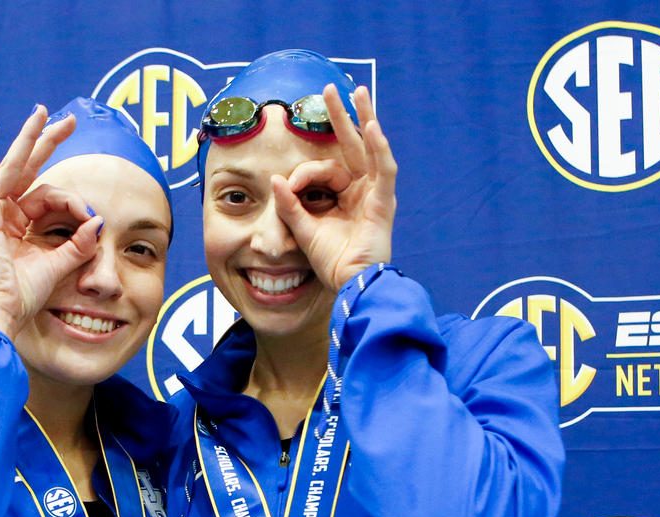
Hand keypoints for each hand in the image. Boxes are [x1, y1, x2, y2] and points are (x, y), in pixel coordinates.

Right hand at [0, 107, 102, 336]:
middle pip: (27, 170)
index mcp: (14, 226)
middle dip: (46, 142)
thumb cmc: (21, 299)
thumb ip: (78, 244)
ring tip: (42, 113)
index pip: (47, 197)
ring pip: (13, 167)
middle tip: (66, 120)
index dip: (72, 201)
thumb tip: (99, 222)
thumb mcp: (57, 266)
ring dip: (28, 139)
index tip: (90, 216)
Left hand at [270, 85, 396, 292]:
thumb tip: (274, 178)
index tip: (287, 184)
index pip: (323, 169)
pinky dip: (379, 147)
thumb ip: (289, 204)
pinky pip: (384, 169)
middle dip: (341, 116)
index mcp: (343, 196)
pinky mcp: (384, 202)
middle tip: (330, 88)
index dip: (303, 173)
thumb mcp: (302, 229)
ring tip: (356, 93)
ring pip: (371, 148)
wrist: (350, 285)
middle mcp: (361, 190)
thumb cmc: (330, 262)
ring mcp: (375, 194)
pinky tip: (372, 126)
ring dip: (364, 119)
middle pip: (352, 146)